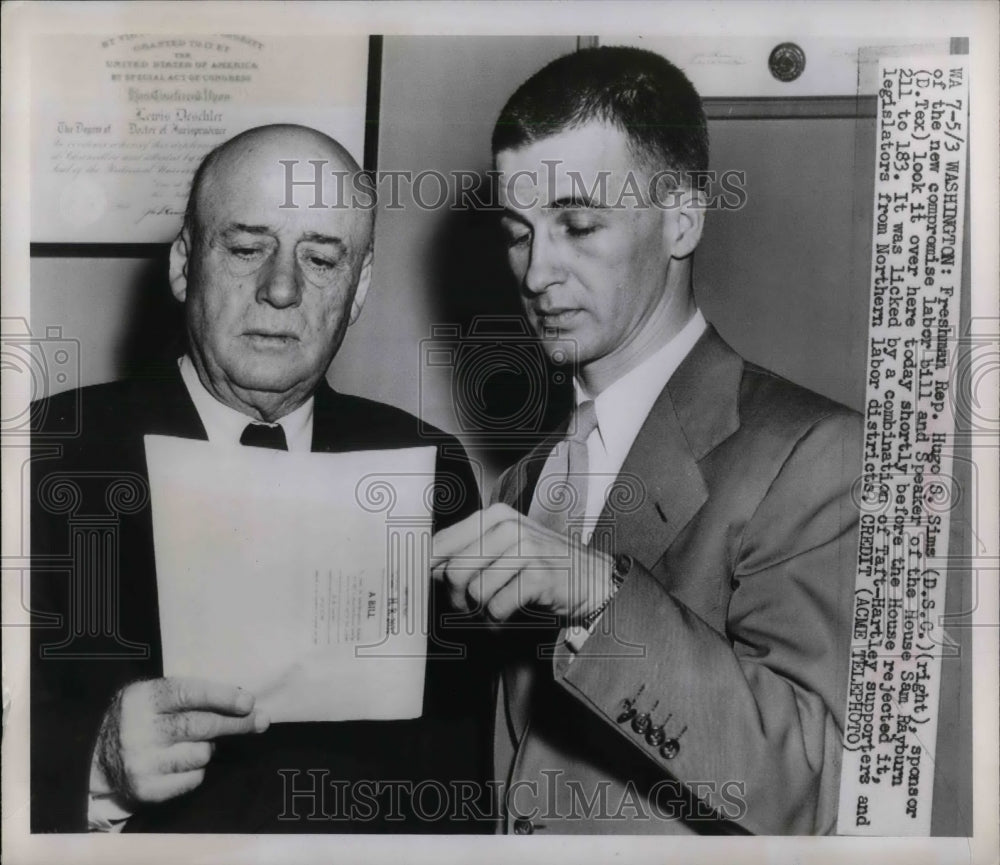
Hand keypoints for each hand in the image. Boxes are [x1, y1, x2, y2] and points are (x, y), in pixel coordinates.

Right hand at [94, 676, 269, 806]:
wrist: (98, 759)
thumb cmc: (143, 720)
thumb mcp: (156, 697)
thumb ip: (192, 696)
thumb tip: (245, 704)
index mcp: (142, 698)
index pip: (188, 693)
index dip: (222, 696)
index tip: (249, 701)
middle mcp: (138, 730)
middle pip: (201, 726)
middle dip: (236, 723)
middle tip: (260, 721)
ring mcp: (141, 762)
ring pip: (201, 753)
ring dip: (210, 748)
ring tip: (197, 743)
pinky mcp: (146, 789)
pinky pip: (193, 779)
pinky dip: (197, 770)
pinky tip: (184, 762)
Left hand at [431, 502, 614, 625]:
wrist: (593, 578)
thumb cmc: (542, 565)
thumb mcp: (504, 548)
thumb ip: (467, 553)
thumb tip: (427, 569)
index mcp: (494, 516)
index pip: (441, 543)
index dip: (429, 570)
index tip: (428, 586)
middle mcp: (508, 527)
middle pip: (454, 571)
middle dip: (456, 598)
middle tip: (468, 607)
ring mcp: (526, 549)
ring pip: (475, 592)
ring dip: (479, 611)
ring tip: (492, 609)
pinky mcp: (540, 575)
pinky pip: (498, 607)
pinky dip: (498, 620)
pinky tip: (508, 615)